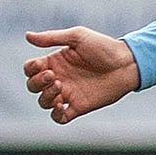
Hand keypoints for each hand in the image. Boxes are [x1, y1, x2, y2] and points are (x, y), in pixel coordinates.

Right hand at [22, 27, 139, 124]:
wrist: (128, 64)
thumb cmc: (105, 47)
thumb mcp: (78, 37)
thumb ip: (52, 37)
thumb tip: (27, 36)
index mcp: (55, 62)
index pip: (31, 69)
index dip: (30, 69)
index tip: (41, 65)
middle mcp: (59, 78)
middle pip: (33, 86)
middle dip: (37, 83)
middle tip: (54, 76)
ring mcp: (68, 93)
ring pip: (43, 102)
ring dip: (45, 96)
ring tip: (60, 86)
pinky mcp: (79, 106)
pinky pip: (59, 118)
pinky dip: (55, 115)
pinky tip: (61, 106)